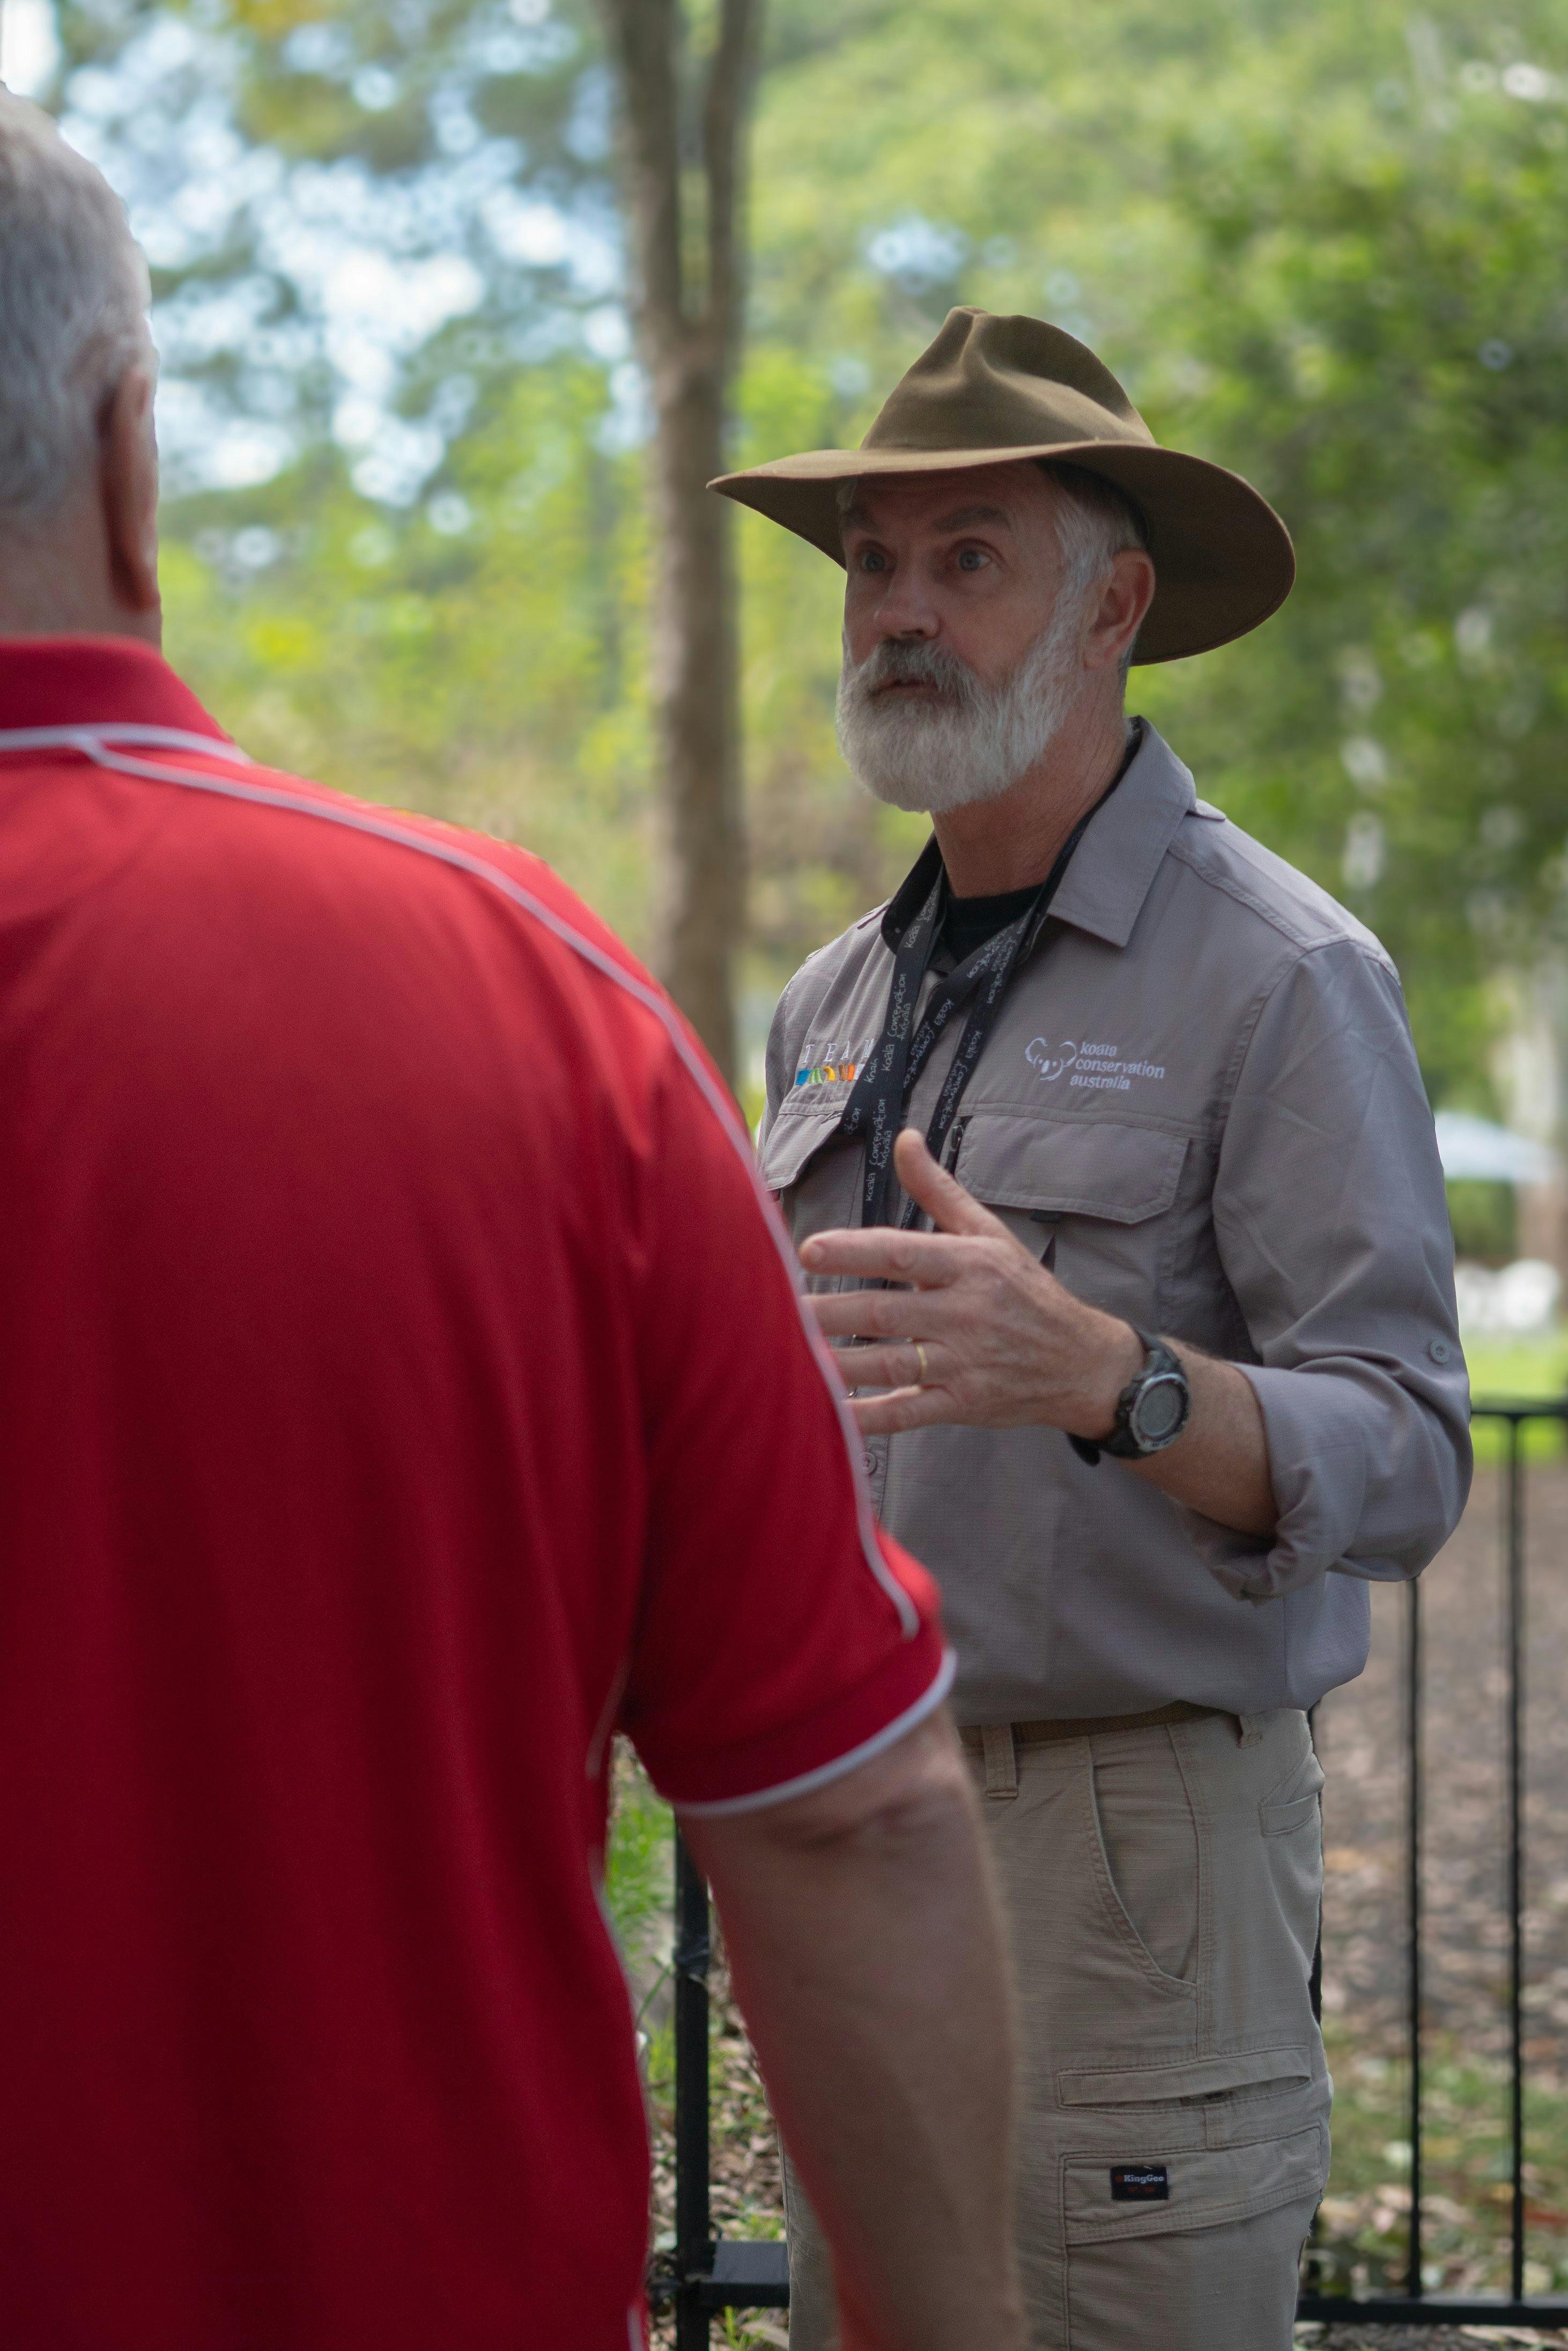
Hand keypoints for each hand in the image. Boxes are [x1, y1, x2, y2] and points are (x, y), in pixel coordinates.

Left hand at [801, 1128, 1143, 1437]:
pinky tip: (830, 1413)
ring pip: (890, 1364)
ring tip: (789, 1355)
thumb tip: (904, 1137)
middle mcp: (966, 1314)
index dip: (855, 1251)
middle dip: (830, 1312)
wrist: (1082, 1363)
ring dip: (838, 1363)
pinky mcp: (962, 1405)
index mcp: (969, 1266)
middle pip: (887, 1312)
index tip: (808, 1249)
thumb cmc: (1026, 1292)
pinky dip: (870, 1417)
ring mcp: (964, 1363)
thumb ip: (938, 1190)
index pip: (904, 1254)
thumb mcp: (990, 1234)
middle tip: (776, 1309)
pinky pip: (909, 1412)